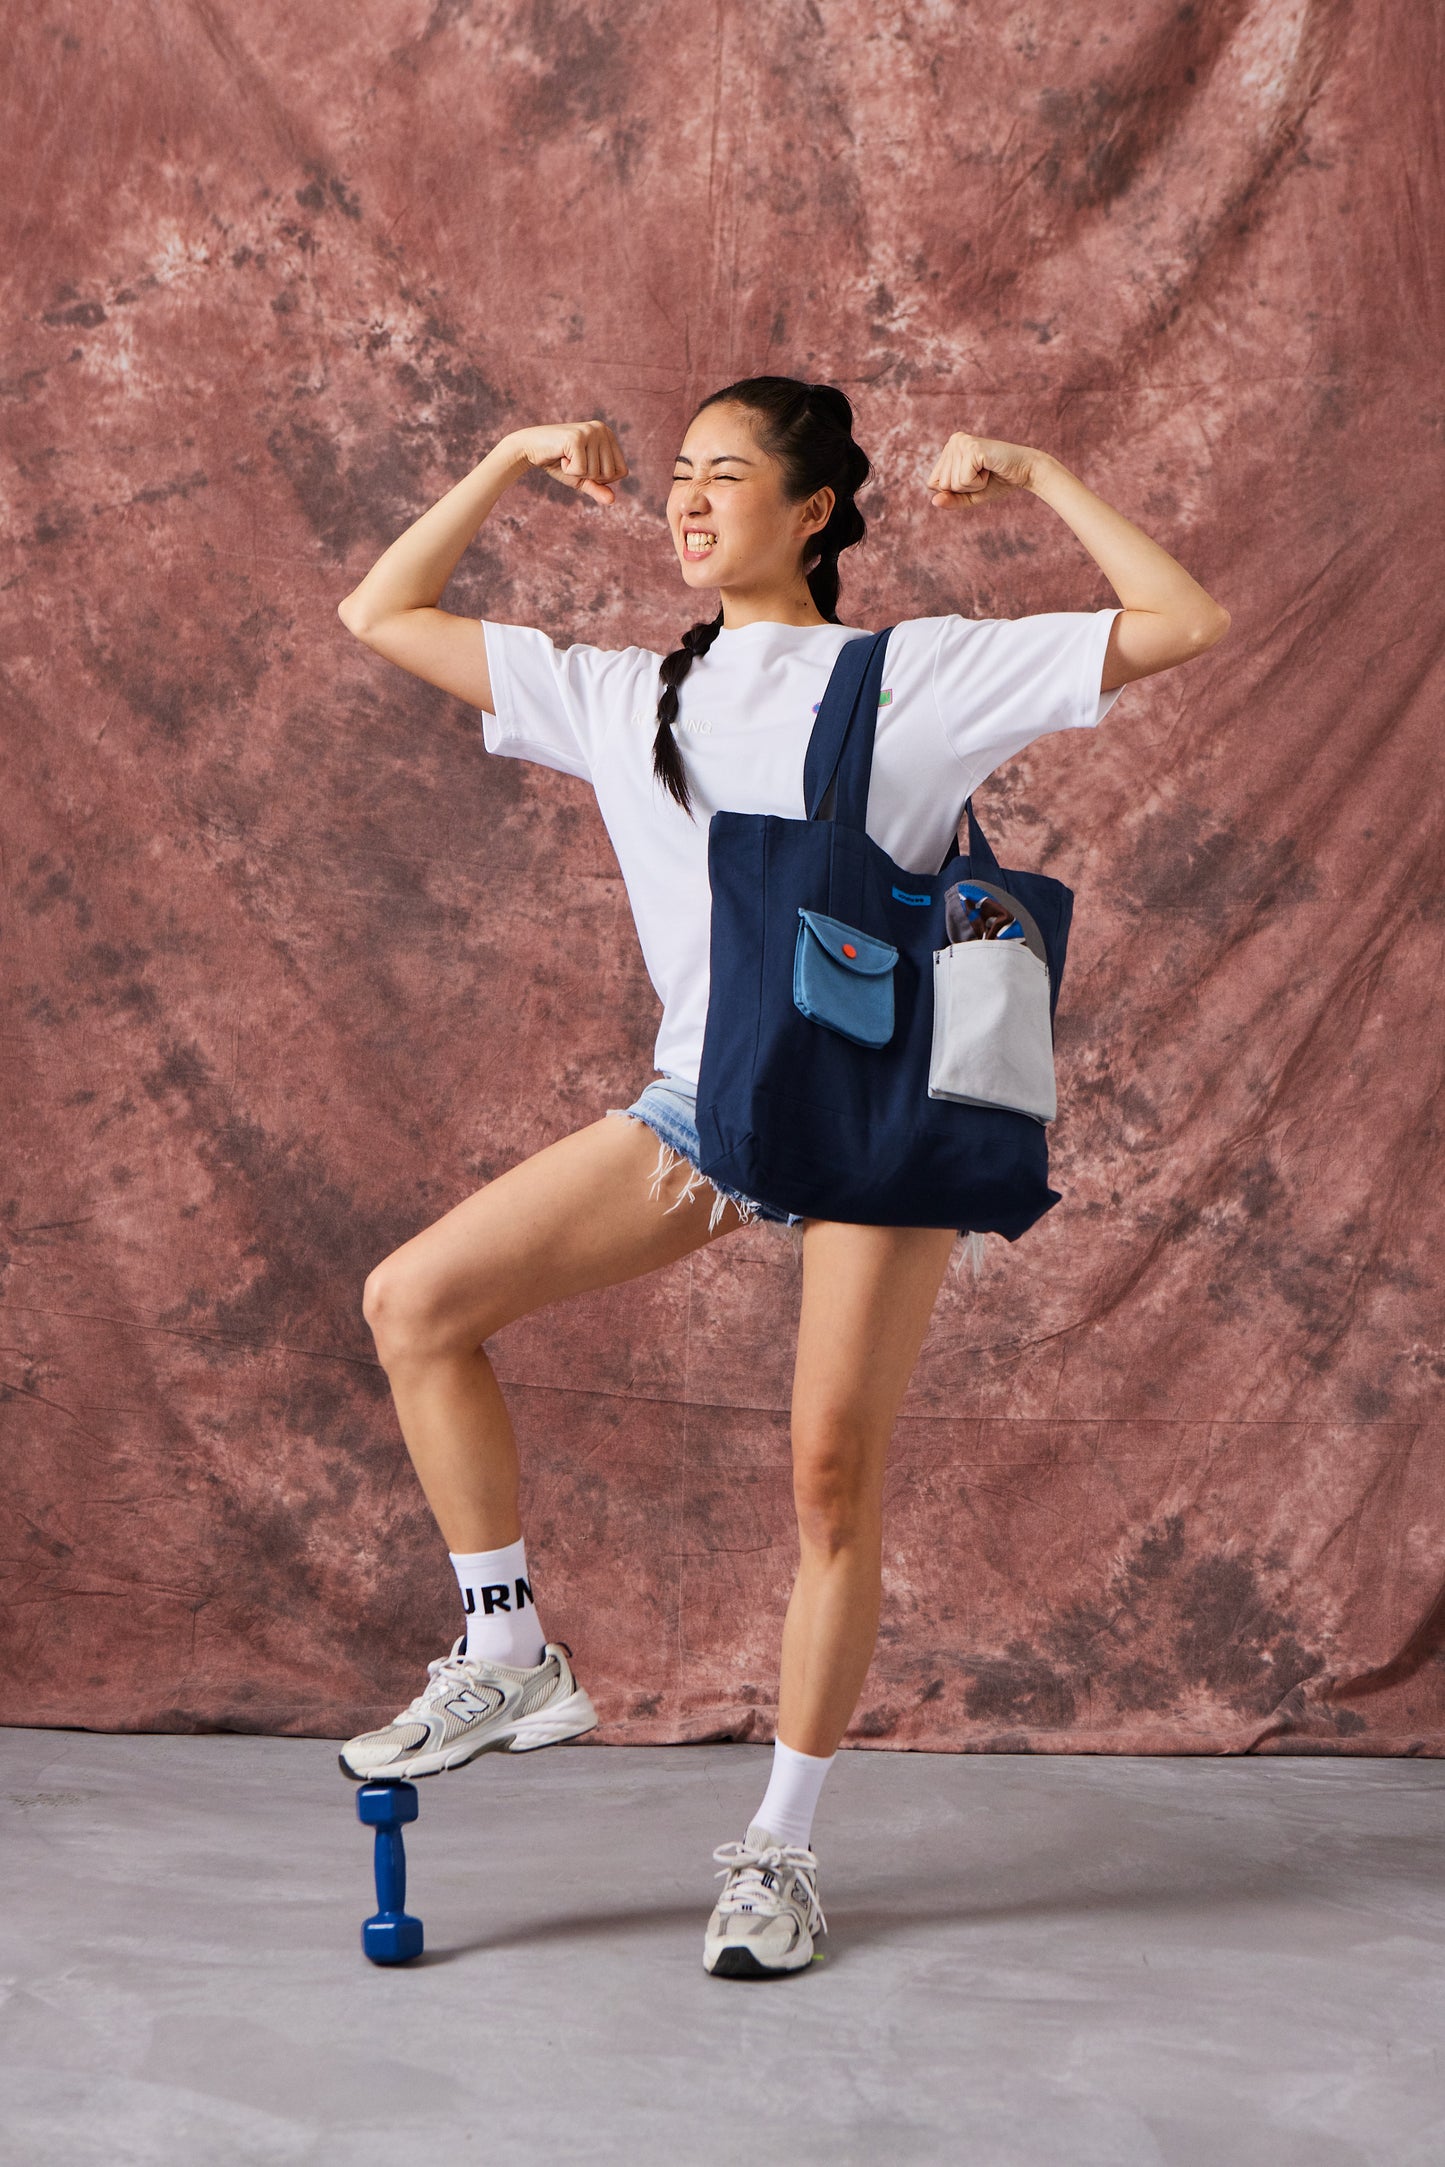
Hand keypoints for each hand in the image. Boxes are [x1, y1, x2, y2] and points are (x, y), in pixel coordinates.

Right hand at [506, 420, 628, 504]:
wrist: (530, 448)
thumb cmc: (558, 462)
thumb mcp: (582, 478)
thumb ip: (598, 488)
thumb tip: (612, 500)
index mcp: (608, 435)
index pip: (622, 471)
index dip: (602, 478)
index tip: (584, 465)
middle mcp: (602, 429)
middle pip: (610, 473)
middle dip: (589, 476)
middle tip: (573, 461)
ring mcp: (590, 431)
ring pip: (596, 472)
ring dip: (577, 473)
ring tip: (566, 458)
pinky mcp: (577, 438)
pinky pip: (581, 470)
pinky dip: (568, 471)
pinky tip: (561, 457)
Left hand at [926, 431, 1039, 508]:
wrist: (1025, 472)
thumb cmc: (999, 481)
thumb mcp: (970, 496)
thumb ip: (951, 500)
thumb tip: (934, 502)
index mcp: (949, 449)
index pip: (933, 483)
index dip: (954, 490)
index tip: (974, 478)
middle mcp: (953, 441)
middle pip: (942, 485)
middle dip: (964, 489)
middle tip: (983, 475)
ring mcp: (961, 443)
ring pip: (952, 484)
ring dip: (972, 486)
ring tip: (986, 471)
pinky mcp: (971, 448)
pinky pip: (963, 481)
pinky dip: (978, 483)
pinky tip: (989, 469)